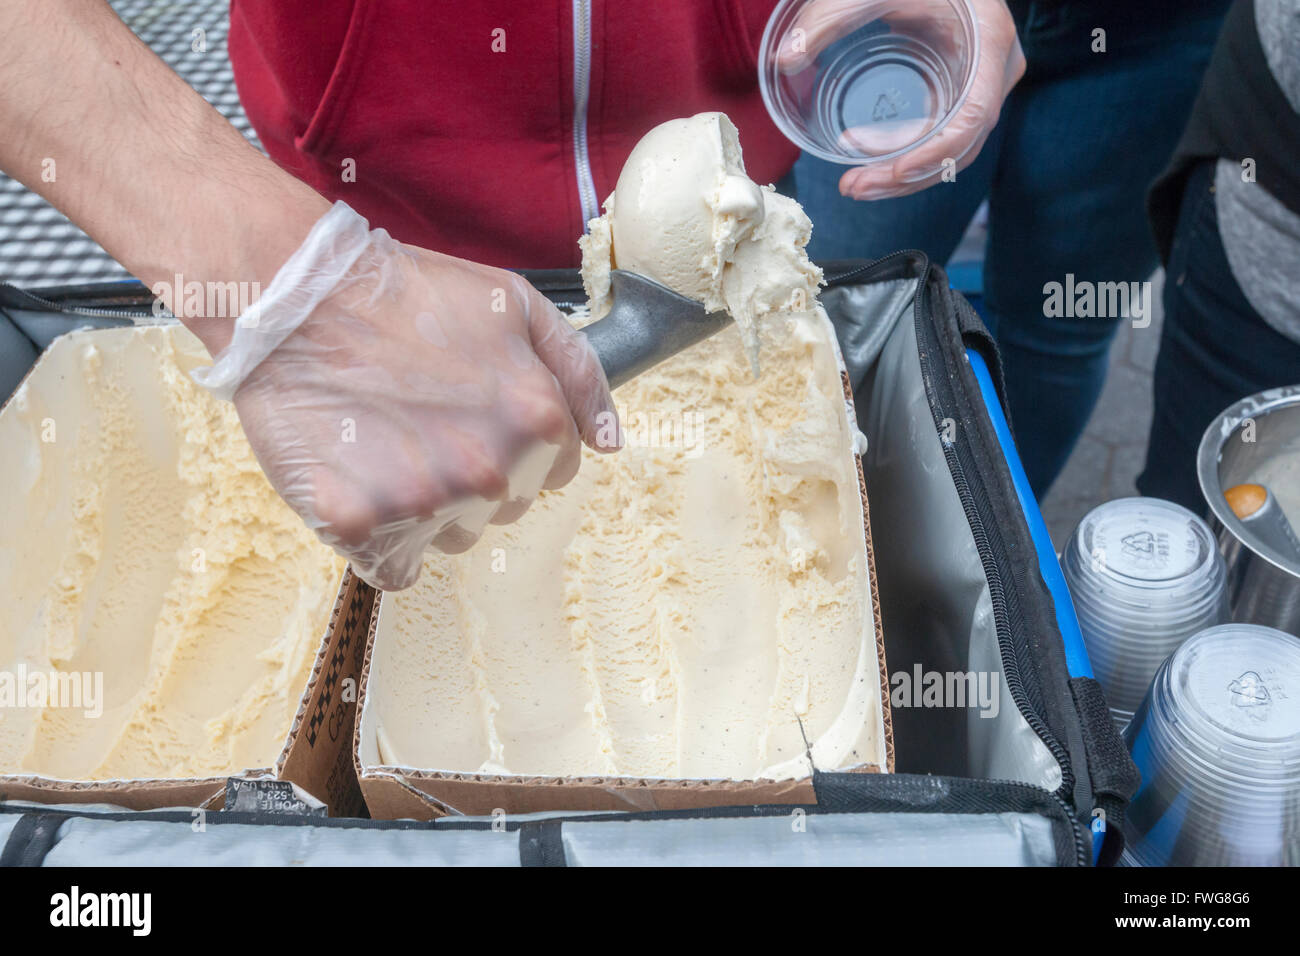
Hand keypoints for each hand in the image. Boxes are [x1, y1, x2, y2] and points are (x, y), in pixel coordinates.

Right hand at [195, 203, 618, 589]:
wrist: (296, 293)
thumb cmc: (407, 294)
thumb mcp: (517, 306)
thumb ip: (580, 375)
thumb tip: (610, 443)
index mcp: (536, 420)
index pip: (553, 468)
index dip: (513, 437)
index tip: (471, 409)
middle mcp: (490, 472)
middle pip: (504, 505)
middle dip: (474, 471)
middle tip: (422, 418)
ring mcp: (424, 505)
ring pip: (452, 537)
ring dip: (428, 506)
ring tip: (386, 442)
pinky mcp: (361, 527)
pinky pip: (394, 567)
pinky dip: (381, 539)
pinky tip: (361, 483)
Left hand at [777, 0, 1024, 199]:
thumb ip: (831, 17)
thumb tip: (784, 58)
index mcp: (989, 45)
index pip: (973, 118)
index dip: (934, 154)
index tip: (893, 173)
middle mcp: (994, 72)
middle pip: (960, 146)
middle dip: (905, 176)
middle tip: (854, 187)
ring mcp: (982, 85)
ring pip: (949, 149)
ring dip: (902, 175)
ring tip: (855, 185)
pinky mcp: (963, 91)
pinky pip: (940, 135)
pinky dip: (905, 153)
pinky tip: (867, 161)